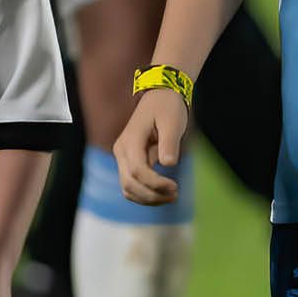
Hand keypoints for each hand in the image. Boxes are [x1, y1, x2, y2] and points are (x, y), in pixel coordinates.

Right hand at [114, 91, 186, 205]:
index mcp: (130, 141)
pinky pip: (132, 185)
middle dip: (152, 195)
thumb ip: (169, 142)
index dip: (156, 183)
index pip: (138, 171)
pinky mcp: (129, 163)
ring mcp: (123, 158)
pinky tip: (163, 193)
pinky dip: (145, 195)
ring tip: (171, 196)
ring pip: (127, 189)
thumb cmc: (167, 108)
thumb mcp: (172, 122)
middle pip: (129, 184)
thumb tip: (168, 164)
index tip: (176, 186)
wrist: (159, 97)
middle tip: (176, 194)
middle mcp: (121, 151)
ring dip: (148, 198)